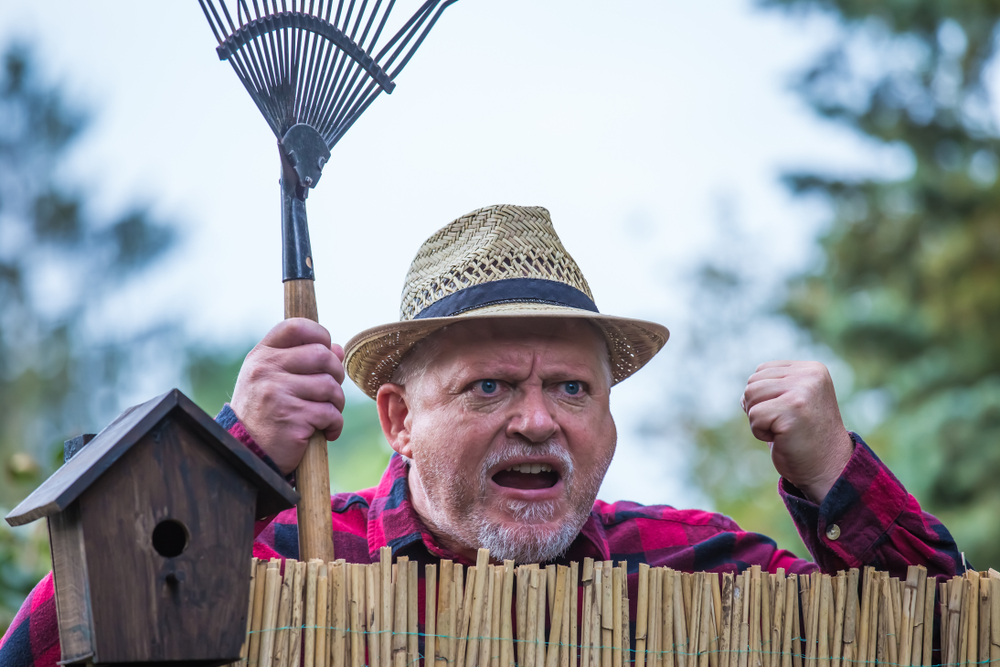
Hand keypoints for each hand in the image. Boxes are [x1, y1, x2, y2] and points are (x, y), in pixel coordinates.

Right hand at [231, 318, 345, 475]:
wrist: (247, 454)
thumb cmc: (265, 414)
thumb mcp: (274, 380)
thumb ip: (303, 361)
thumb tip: (338, 348)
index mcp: (261, 356)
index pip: (296, 327)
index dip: (320, 335)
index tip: (325, 352)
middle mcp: (265, 370)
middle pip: (322, 355)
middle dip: (336, 374)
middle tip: (330, 392)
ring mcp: (277, 392)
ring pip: (330, 386)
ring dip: (337, 403)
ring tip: (326, 415)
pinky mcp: (291, 417)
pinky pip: (330, 413)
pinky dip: (335, 425)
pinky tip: (326, 432)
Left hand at [741, 360, 853, 503]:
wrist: (827, 469)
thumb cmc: (804, 438)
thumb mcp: (793, 403)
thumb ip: (774, 388)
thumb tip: (744, 393)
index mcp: (811, 369)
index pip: (762, 370)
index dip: (764, 397)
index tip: (787, 413)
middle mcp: (810, 376)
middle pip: (752, 382)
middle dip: (759, 407)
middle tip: (784, 424)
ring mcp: (803, 391)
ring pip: (750, 395)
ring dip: (759, 419)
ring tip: (783, 429)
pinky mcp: (793, 410)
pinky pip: (754, 416)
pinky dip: (760, 432)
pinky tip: (782, 438)